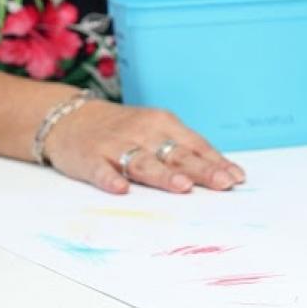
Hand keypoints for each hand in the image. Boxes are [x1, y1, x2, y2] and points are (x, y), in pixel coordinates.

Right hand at [43, 99, 246, 194]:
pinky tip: (121, 189)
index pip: (195, 145)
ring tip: (183, 186)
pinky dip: (110, 179)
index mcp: (163, 124)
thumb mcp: (155, 131)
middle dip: (201, 169)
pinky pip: (100, 170)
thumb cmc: (124, 130)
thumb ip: (182, 150)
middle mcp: (143, 132)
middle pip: (176, 153)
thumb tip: (221, 172)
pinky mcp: (89, 158)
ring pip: (143, 161)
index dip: (216, 162)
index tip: (236, 178)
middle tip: (222, 183)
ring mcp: (115, 145)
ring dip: (163, 174)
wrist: (70, 118)